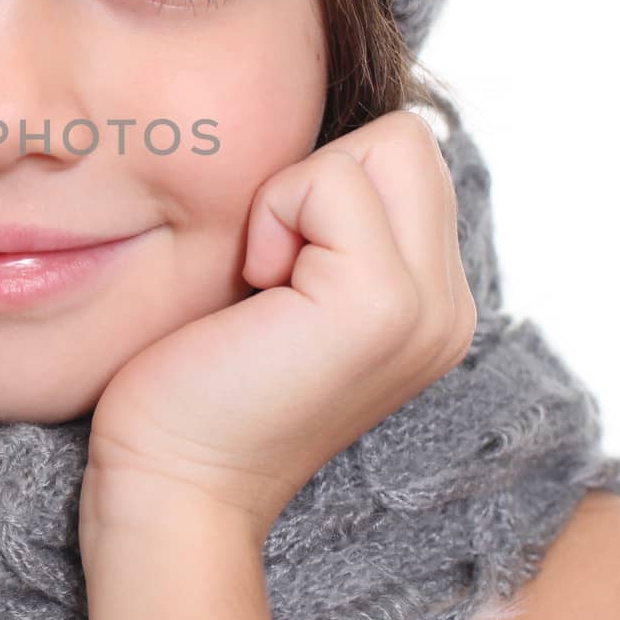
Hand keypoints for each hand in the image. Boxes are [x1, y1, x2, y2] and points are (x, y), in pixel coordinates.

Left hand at [83, 110, 477, 531]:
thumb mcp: (286, 288)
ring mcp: (427, 308)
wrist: (171, 483)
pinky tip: (254, 292)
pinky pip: (330, 179)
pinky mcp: (381, 304)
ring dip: (296, 195)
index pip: (409, 156)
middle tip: (269, 267)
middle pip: (409, 136)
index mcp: (430, 303)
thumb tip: (323, 144)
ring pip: (385, 142)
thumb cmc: (197, 381)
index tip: (274, 268)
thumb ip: (330, 225)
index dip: (325, 183)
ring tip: (265, 283)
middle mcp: (448, 307)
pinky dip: (274, 215)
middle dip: (321, 175)